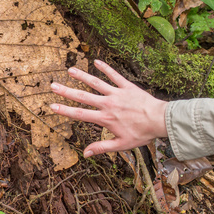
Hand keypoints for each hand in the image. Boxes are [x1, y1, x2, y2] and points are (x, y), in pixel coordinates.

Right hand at [50, 60, 167, 157]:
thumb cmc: (142, 133)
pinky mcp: (127, 86)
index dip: (65, 110)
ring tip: (70, 70)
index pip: (80, 114)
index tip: (52, 106)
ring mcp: (117, 93)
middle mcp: (108, 104)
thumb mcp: (121, 145)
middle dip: (66, 91)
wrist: (161, 120)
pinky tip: (96, 61)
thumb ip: (102, 147)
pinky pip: (114, 75)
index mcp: (105, 118)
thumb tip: (85, 153)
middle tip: (53, 85)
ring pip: (96, 83)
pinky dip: (105, 68)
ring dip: (82, 76)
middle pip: (83, 96)